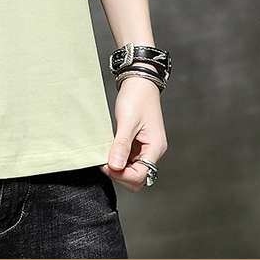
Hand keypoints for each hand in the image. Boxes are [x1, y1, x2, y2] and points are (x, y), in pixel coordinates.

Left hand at [100, 74, 167, 191]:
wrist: (139, 82)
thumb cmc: (137, 98)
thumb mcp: (127, 122)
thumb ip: (121, 145)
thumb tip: (114, 166)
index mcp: (155, 147)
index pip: (141, 175)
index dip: (122, 174)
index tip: (106, 165)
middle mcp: (153, 150)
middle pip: (138, 177)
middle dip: (121, 174)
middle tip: (104, 162)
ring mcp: (146, 147)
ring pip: (133, 169)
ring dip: (119, 167)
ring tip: (106, 155)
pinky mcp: (138, 142)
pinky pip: (129, 158)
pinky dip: (119, 158)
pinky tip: (110, 150)